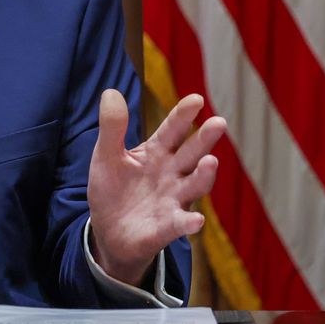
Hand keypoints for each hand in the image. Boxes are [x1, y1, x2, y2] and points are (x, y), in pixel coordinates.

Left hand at [87, 90, 224, 285]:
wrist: (108, 231)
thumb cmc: (113, 190)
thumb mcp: (106, 156)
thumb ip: (112, 128)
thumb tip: (111, 92)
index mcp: (157, 152)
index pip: (172, 129)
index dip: (182, 115)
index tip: (195, 99)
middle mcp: (172, 173)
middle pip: (191, 153)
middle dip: (204, 139)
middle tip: (218, 122)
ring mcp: (173, 199)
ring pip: (194, 185)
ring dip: (204, 175)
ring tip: (211, 162)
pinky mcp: (167, 226)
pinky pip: (181, 224)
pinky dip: (189, 222)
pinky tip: (196, 221)